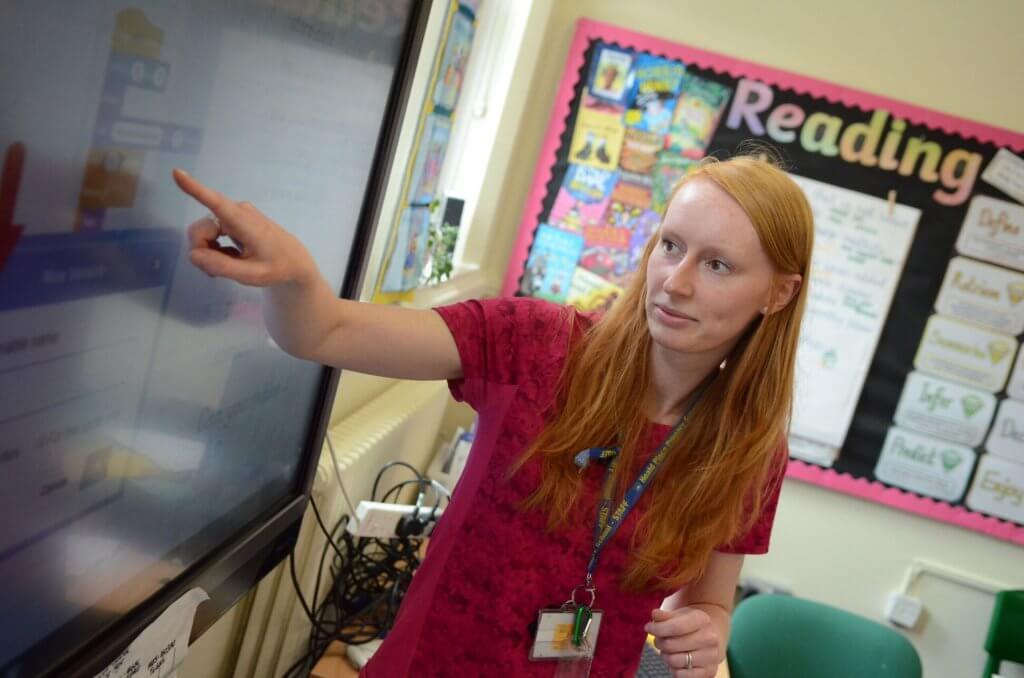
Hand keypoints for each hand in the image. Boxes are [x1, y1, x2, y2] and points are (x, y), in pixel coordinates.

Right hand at [172, 168, 318, 287]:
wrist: (296, 262)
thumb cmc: (277, 268)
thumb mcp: (251, 275)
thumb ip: (221, 267)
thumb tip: (193, 255)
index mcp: (244, 222)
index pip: (216, 203)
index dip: (195, 189)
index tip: (177, 173)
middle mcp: (237, 211)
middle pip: (200, 229)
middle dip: (203, 250)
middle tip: (218, 271)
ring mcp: (235, 214)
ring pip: (204, 232)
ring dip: (209, 251)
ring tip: (230, 265)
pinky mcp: (233, 219)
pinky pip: (211, 232)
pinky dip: (214, 249)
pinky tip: (230, 259)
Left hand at [645, 607, 723, 676]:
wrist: (711, 638)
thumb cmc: (690, 625)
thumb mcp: (679, 615)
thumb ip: (664, 615)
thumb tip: (654, 614)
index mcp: (702, 620)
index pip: (674, 627)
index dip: (657, 629)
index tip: (648, 627)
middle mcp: (710, 638)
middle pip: (671, 645)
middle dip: (660, 643)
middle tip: (659, 641)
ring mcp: (711, 657)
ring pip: (674, 661)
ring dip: (666, 656)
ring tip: (669, 651)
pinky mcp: (709, 672)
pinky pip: (681, 675)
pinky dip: (674, 669)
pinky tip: (677, 660)